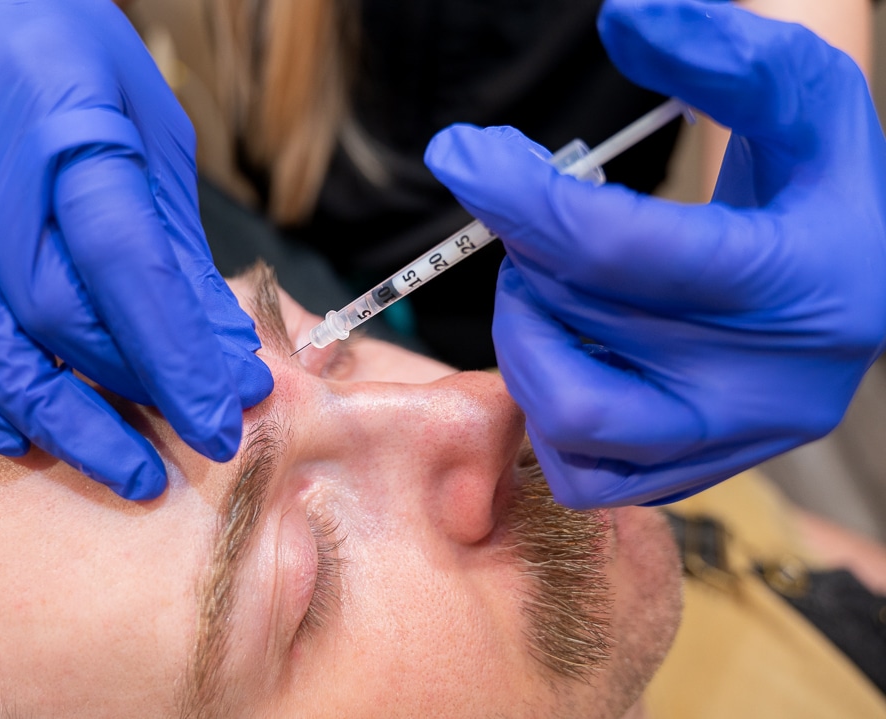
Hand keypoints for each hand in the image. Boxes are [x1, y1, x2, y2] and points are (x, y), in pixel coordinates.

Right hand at [0, 0, 272, 499]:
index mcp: (71, 127)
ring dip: (50, 417)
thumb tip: (226, 360)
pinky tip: (10, 432)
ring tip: (114, 464)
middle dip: (122, 398)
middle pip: (50, 311)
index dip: (175, 356)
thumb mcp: (160, 148)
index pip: (125, 264)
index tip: (222, 420)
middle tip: (178, 455)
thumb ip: (181, 257)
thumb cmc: (85, 74)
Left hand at [424, 0, 885, 507]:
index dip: (523, 196)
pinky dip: (546, 406)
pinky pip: (582, 473)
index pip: (625, 248)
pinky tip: (564, 346)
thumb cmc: (821, 184)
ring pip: (572, 419)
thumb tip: (624, 21)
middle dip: (528, 254)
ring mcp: (731, 442)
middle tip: (535, 215)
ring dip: (526, 337)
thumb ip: (724, 51)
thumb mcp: (805, 94)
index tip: (461, 153)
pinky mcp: (695, 475)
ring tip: (546, 285)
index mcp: (805, 279)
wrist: (855, 282)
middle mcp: (771, 381)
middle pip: (585, 324)